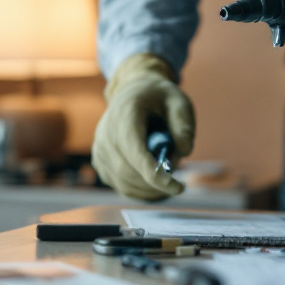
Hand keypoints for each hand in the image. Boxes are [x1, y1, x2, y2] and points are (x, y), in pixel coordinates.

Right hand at [92, 53, 194, 200]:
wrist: (134, 93)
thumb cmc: (159, 98)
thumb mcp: (179, 102)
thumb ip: (184, 126)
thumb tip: (183, 152)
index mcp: (126, 113)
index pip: (134, 150)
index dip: (154, 173)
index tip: (178, 187)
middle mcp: (106, 132)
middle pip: (128, 171)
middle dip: (157, 184)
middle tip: (179, 182)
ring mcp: (100, 149)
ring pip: (124, 183)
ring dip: (150, 190)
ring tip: (168, 177)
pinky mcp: (100, 162)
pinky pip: (120, 186)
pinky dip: (141, 190)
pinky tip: (155, 181)